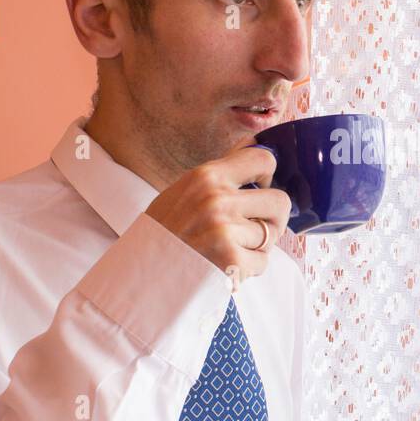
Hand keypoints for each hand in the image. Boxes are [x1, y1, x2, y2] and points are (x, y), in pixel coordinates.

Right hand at [145, 142, 291, 288]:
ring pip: (271, 235)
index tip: (260, 187)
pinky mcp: (230, 261)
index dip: (268, 175)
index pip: (264, 160)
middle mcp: (218, 200)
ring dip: (256, 246)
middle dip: (272, 218)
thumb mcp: (184, 190)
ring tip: (229, 250)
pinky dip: (249, 269)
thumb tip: (255, 147)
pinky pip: (262, 263)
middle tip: (254, 228)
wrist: (139, 272)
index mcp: (206, 176)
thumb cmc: (163, 232)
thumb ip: (221, 174)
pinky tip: (226, 266)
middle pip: (280, 202)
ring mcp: (225, 231)